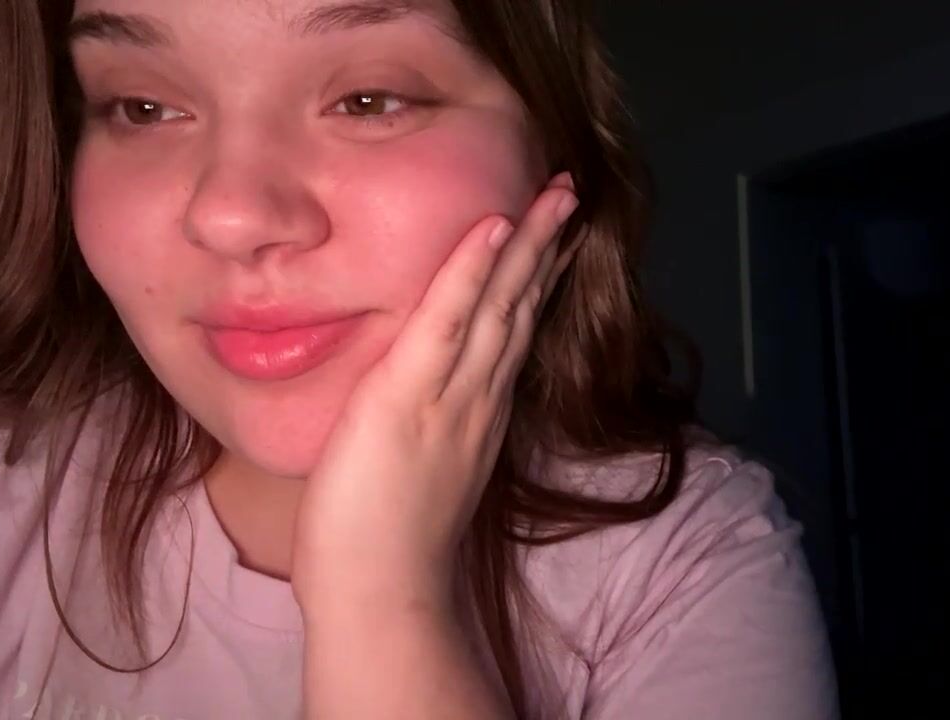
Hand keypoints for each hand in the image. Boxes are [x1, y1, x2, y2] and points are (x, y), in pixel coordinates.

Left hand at [290, 173, 579, 612]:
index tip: (549, 236)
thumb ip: (425, 430)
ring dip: (529, 243)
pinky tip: (493, 227)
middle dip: (547, 247)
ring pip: (500, 304)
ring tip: (556, 190)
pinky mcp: (408, 398)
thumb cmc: (384, 543)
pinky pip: (448, 322)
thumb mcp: (418, 472)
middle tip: (570, 192)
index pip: (512, 331)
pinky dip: (472, 271)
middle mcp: (478, 398)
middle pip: (521, 307)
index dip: (534, 279)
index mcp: (477, 412)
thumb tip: (414, 403)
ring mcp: (451, 396)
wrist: (379, 594)